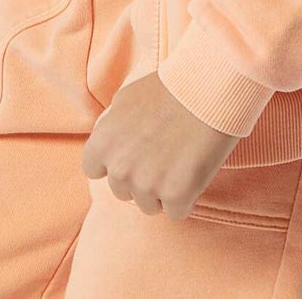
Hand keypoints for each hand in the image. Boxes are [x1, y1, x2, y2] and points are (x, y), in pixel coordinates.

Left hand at [81, 70, 241, 220]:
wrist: (207, 90)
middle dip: (140, 179)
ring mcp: (146, 185)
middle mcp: (119, 167)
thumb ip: (113, 127)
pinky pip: (176, 211)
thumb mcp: (127, 98)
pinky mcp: (175, 196)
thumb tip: (112, 144)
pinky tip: (194, 171)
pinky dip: (186, 197)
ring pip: (149, 205)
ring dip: (162, 191)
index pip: (94, 170)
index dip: (113, 164)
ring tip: (180, 161)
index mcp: (103, 142)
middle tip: (163, 155)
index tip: (131, 158)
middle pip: (122, 191)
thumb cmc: (170, 88)